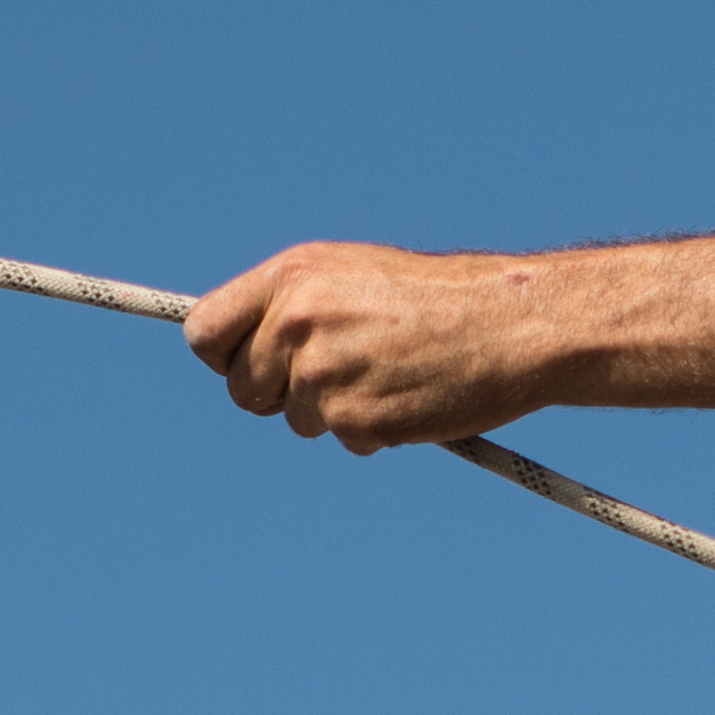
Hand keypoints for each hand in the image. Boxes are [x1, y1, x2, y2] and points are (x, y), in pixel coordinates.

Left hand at [182, 241, 563, 451]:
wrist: (510, 324)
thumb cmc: (439, 298)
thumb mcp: (354, 275)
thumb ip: (295, 303)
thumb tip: (247, 343)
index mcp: (292, 277)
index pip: (205, 332)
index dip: (226, 357)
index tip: (248, 364)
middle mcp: (296, 321)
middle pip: (243, 388)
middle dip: (278, 393)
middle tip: (332, 379)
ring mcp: (323, 373)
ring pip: (295, 418)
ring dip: (333, 411)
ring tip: (388, 375)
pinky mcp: (354, 419)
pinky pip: (343, 439)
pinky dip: (373, 430)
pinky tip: (410, 397)